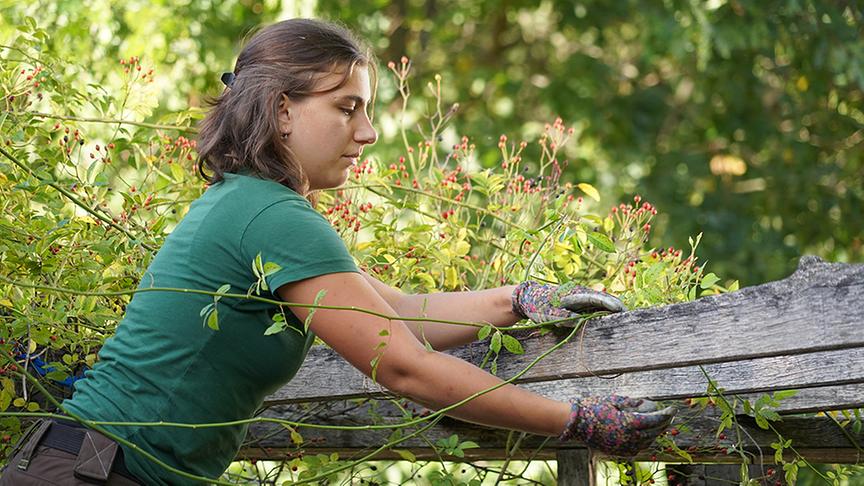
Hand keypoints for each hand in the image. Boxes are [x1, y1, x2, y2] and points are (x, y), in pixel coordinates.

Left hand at [511, 281, 626, 324]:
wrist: (528, 298)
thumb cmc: (537, 306)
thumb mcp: (547, 313)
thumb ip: (561, 316)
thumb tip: (577, 321)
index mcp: (573, 294)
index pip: (595, 298)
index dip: (609, 303)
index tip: (620, 309)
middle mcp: (579, 294)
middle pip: (602, 300)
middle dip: (616, 307)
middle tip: (629, 317)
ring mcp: (579, 298)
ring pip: (600, 303)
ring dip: (611, 310)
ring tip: (626, 319)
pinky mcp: (578, 303)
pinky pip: (594, 307)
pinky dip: (603, 312)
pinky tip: (611, 320)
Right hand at [560, 395, 675, 455]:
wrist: (576, 424)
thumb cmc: (594, 408)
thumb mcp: (614, 400)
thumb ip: (632, 403)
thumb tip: (648, 403)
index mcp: (628, 423)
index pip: (655, 420)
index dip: (666, 414)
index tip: (672, 409)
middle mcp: (629, 437)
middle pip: (654, 431)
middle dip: (664, 423)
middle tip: (668, 416)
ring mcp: (624, 446)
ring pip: (648, 441)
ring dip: (655, 432)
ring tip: (659, 424)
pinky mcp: (619, 451)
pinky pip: (638, 447)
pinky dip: (645, 440)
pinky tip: (646, 434)